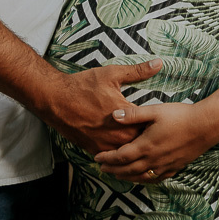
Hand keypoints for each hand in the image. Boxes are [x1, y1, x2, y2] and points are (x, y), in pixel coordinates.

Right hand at [43, 59, 162, 154]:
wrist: (55, 99)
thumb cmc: (83, 85)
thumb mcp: (112, 74)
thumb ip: (138, 71)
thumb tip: (159, 63)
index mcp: (125, 115)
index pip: (150, 124)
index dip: (158, 123)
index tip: (163, 120)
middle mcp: (116, 133)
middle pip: (141, 141)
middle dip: (148, 136)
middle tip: (156, 132)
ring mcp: (105, 144)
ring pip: (128, 151)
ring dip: (134, 146)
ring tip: (141, 140)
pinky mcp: (94, 150)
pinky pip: (113, 156)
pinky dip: (119, 152)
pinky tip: (123, 145)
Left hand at [93, 102, 216, 182]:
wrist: (205, 126)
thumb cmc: (181, 116)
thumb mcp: (155, 110)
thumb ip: (134, 114)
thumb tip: (113, 116)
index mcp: (146, 145)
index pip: (121, 156)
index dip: (107, 158)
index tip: (97, 157)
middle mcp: (153, 159)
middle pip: (128, 170)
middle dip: (113, 170)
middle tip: (102, 169)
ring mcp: (164, 165)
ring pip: (140, 177)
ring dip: (126, 177)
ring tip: (117, 174)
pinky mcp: (174, 167)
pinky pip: (155, 178)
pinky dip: (144, 180)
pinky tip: (142, 177)